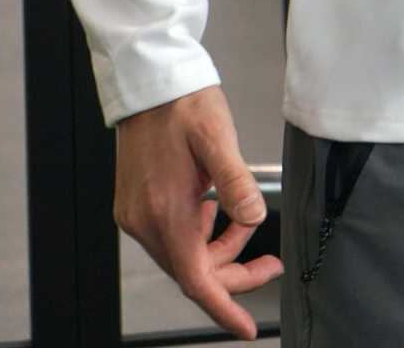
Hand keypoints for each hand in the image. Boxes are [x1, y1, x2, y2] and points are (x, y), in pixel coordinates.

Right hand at [114, 83, 281, 340]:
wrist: (148, 81)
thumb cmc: (182, 103)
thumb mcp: (217, 137)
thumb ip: (236, 181)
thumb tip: (254, 216)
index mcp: (165, 211)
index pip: (196, 279)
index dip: (223, 306)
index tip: (244, 327)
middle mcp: (144, 220)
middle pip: (191, 270)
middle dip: (232, 271)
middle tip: (270, 263)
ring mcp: (135, 213)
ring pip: (182, 254)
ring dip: (216, 249)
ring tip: (245, 222)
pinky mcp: (134, 204)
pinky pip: (170, 236)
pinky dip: (197, 234)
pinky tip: (214, 211)